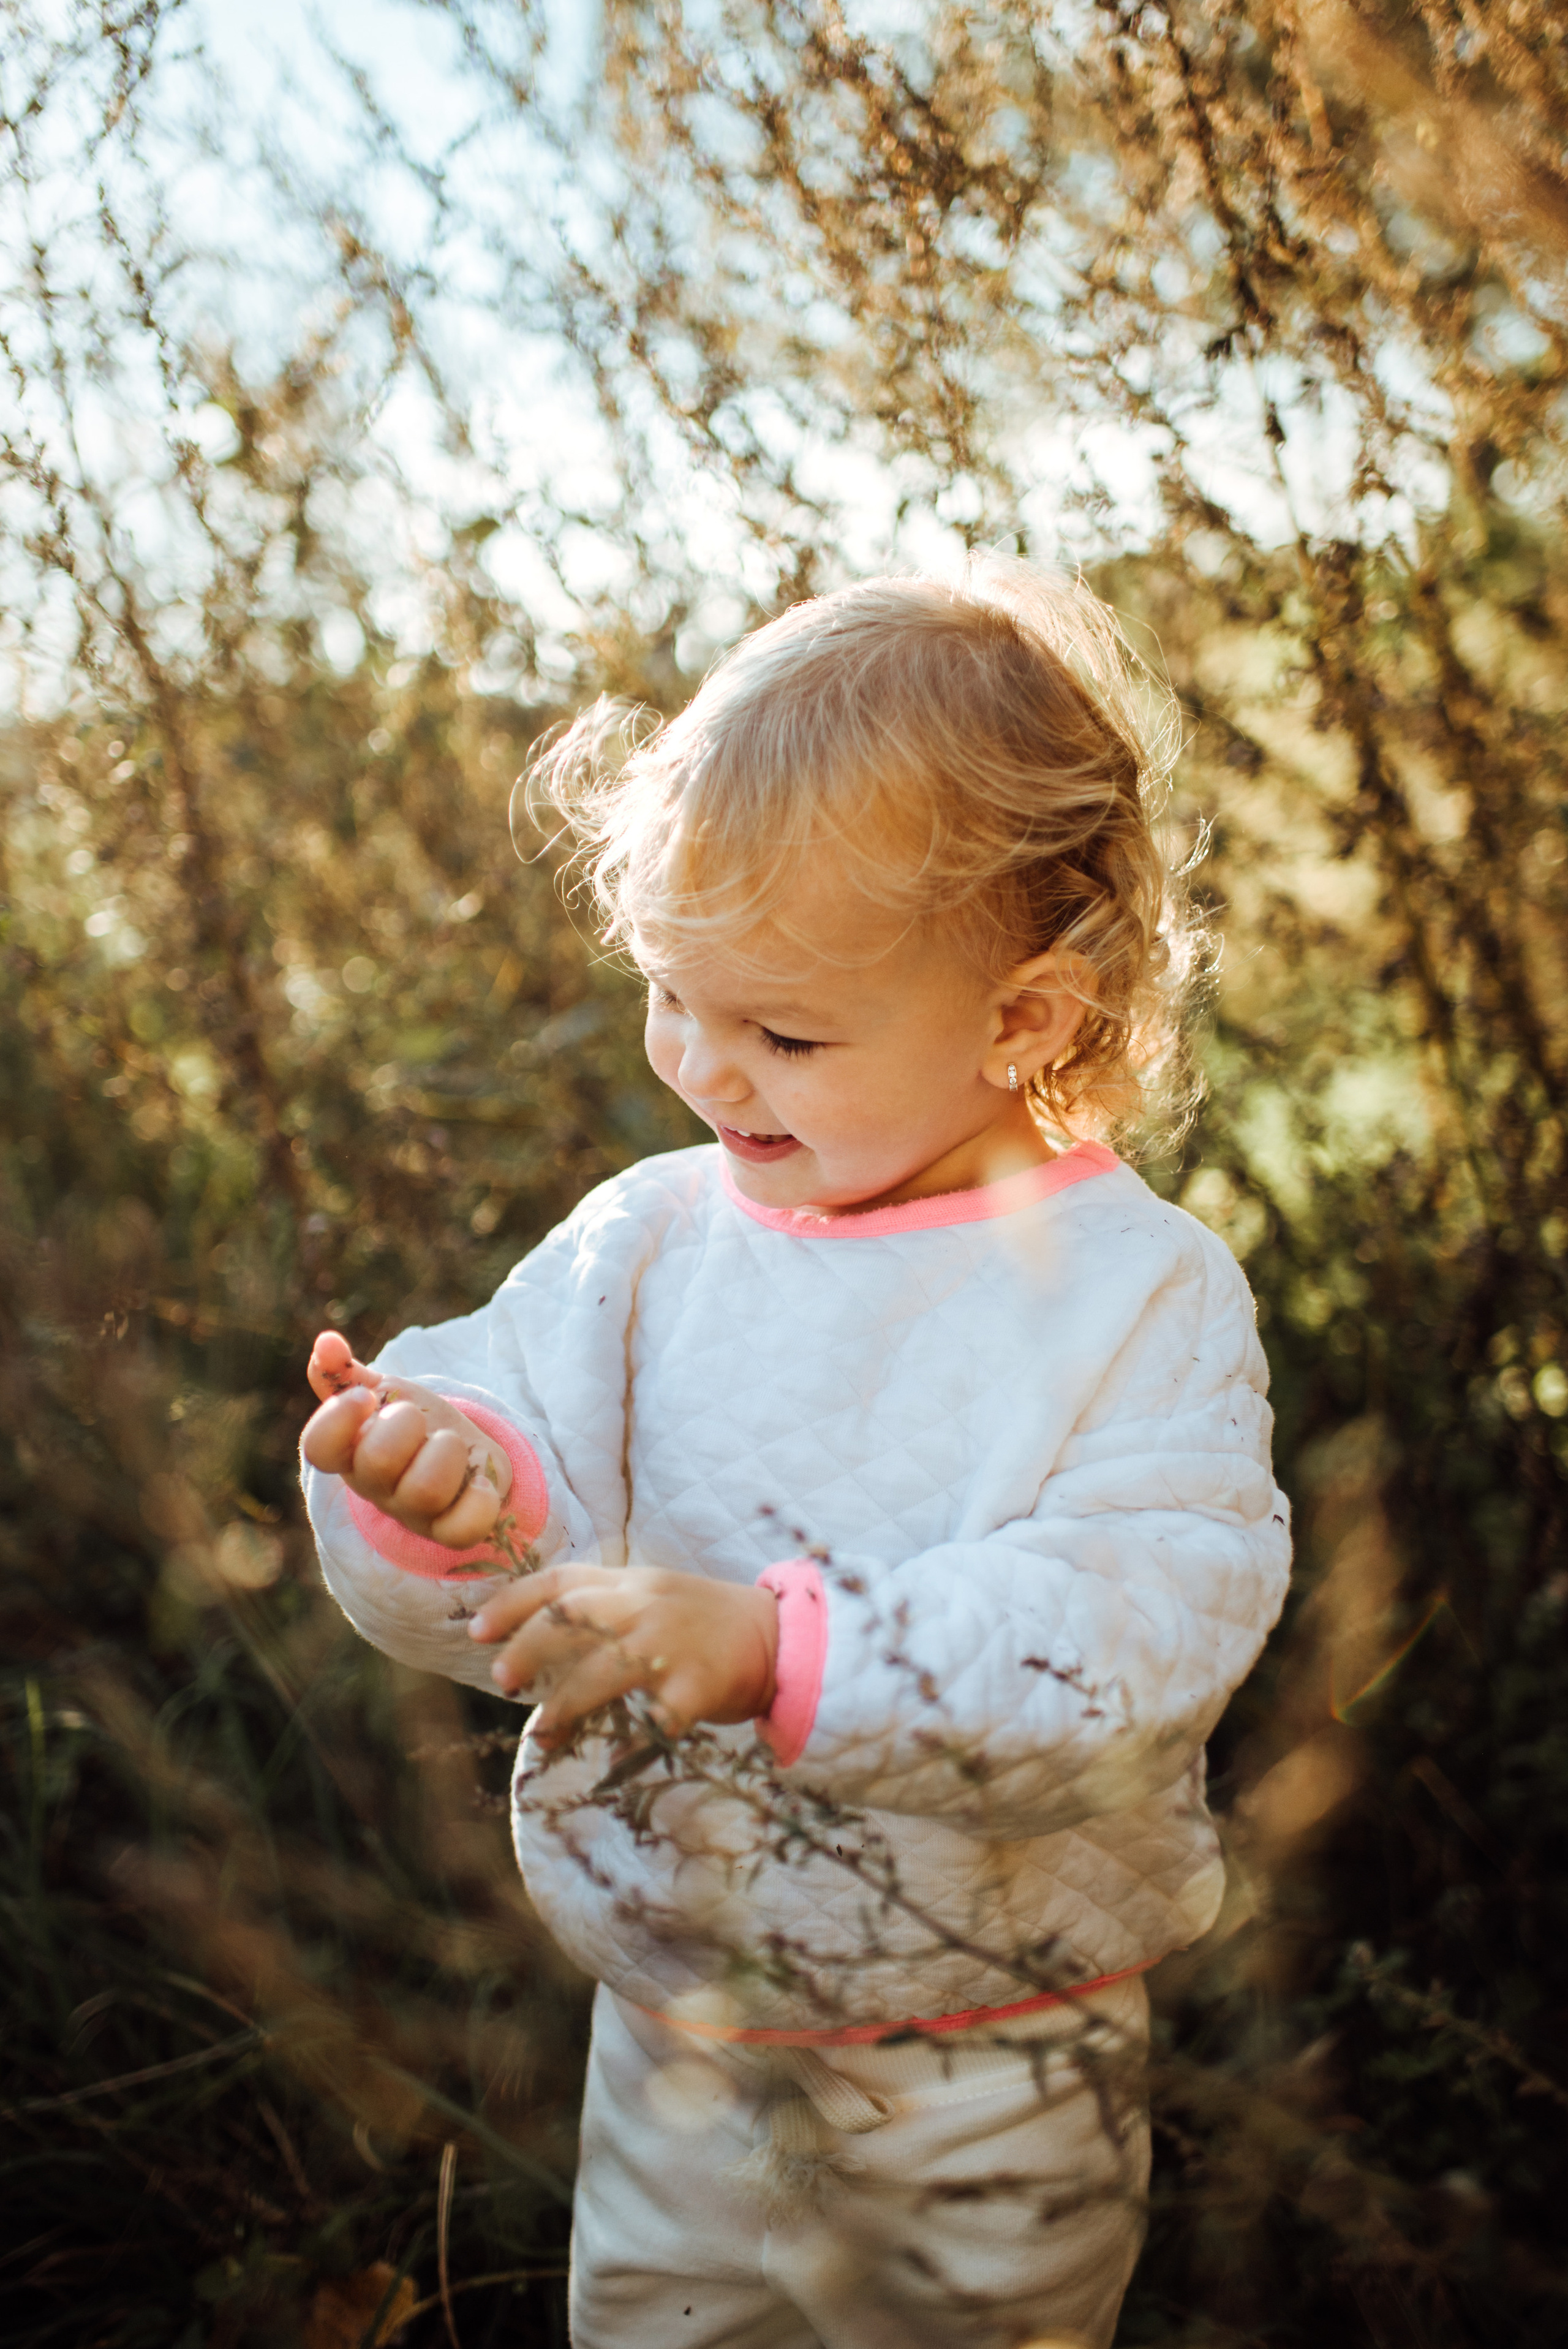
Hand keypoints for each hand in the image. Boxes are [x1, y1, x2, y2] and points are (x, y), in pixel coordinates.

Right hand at [301, 1330, 513, 1547]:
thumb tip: (326, 1342)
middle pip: (375, 1462)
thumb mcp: (382, 1393)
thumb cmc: (414, 1425)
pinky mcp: (451, 1529)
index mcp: (350, 1453)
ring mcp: (412, 1513)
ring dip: (447, 1452)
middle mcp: (375, 1488)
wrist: (464, 1457)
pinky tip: (479, 1479)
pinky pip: (463, 1529)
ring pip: (424, 1491)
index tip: (365, 1397)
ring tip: (451, 1444)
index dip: (337, 1418)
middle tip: (418, 1418)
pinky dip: (478, 1499)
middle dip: (406, 1423)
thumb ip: (346, 1373)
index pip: (318, 1447)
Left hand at [468, 1564, 778, 1745]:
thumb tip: (533, 1647)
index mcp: (630, 1581)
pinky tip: (618, 1757)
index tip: (477, 1630)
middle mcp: (645, 1605)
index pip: (560, 1580)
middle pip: (571, 1617)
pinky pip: (654, 1718)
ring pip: (602, 1669)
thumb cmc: (702, 1622)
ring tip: (544, 1732)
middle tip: (502, 1678)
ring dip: (565, 1703)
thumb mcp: (651, 1596)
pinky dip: (633, 1742)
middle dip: (528, 1647)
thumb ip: (601, 1610)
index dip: (512, 1602)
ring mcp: (671, 1644)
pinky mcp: (696, 1686)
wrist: (777, 1636)